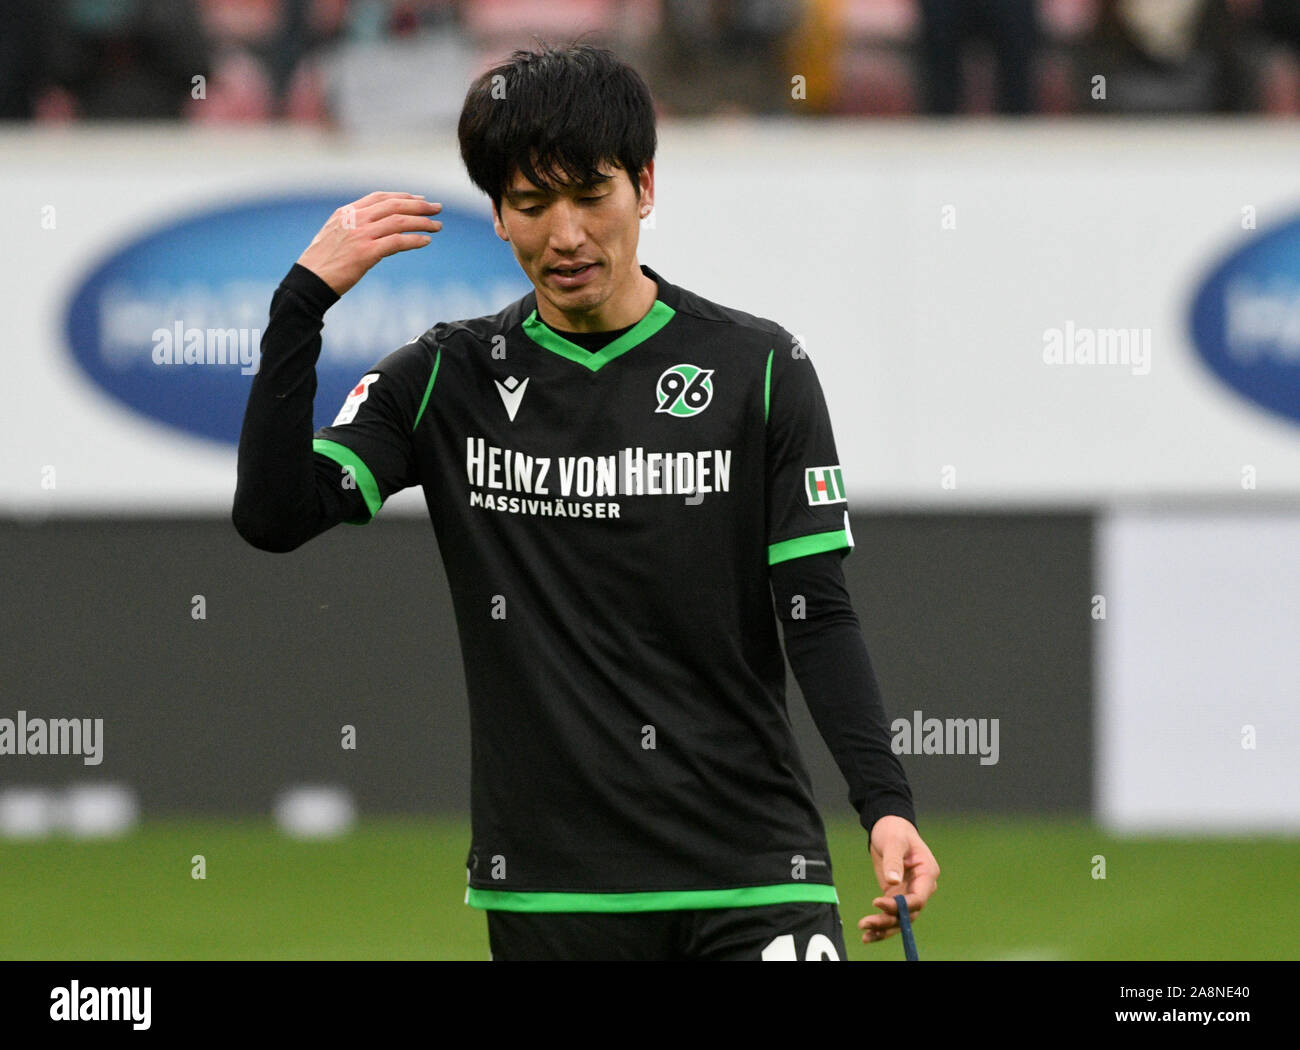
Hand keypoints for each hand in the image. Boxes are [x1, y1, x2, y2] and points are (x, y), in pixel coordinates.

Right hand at [296, 191, 442, 295]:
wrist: (309, 281)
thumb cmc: (322, 262)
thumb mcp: (336, 234)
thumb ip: (354, 225)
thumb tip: (377, 226)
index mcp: (347, 212)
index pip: (380, 197)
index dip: (403, 196)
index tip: (420, 200)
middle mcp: (355, 219)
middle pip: (394, 206)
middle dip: (419, 206)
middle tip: (437, 209)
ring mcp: (361, 235)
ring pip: (399, 222)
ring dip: (422, 223)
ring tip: (437, 226)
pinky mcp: (366, 253)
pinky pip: (397, 242)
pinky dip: (414, 240)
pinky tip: (425, 241)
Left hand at [859, 815, 938, 944]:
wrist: (888, 826)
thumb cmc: (894, 830)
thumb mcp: (894, 841)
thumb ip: (894, 861)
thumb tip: (892, 882)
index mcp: (927, 873)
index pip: (918, 899)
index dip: (900, 906)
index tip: (878, 902)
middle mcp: (921, 887)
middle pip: (909, 913)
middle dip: (889, 921)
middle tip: (866, 923)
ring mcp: (909, 892)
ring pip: (900, 918)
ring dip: (883, 927)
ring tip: (864, 933)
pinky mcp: (897, 894)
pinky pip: (891, 914)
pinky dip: (881, 924)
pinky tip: (868, 934)